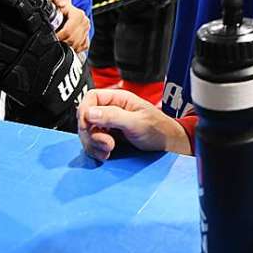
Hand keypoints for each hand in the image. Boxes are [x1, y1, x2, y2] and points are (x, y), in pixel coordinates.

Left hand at [51, 0, 89, 52]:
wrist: (67, 8)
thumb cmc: (60, 7)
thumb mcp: (57, 3)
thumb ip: (57, 3)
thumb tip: (60, 4)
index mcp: (78, 15)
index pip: (68, 31)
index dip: (59, 36)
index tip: (52, 38)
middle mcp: (85, 22)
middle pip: (73, 39)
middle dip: (62, 43)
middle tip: (54, 42)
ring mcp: (87, 29)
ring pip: (78, 44)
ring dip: (68, 47)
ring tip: (60, 44)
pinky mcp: (88, 35)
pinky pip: (84, 46)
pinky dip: (76, 48)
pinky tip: (69, 46)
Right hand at [77, 89, 191, 160]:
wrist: (168, 145)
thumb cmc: (158, 129)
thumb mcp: (136, 122)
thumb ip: (113, 116)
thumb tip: (89, 113)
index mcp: (118, 99)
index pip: (90, 98)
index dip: (85, 111)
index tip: (87, 126)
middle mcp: (110, 110)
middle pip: (85, 118)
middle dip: (91, 133)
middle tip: (107, 144)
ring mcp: (108, 124)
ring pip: (87, 133)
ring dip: (93, 144)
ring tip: (108, 151)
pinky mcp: (108, 138)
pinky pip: (92, 143)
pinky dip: (95, 151)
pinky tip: (106, 155)